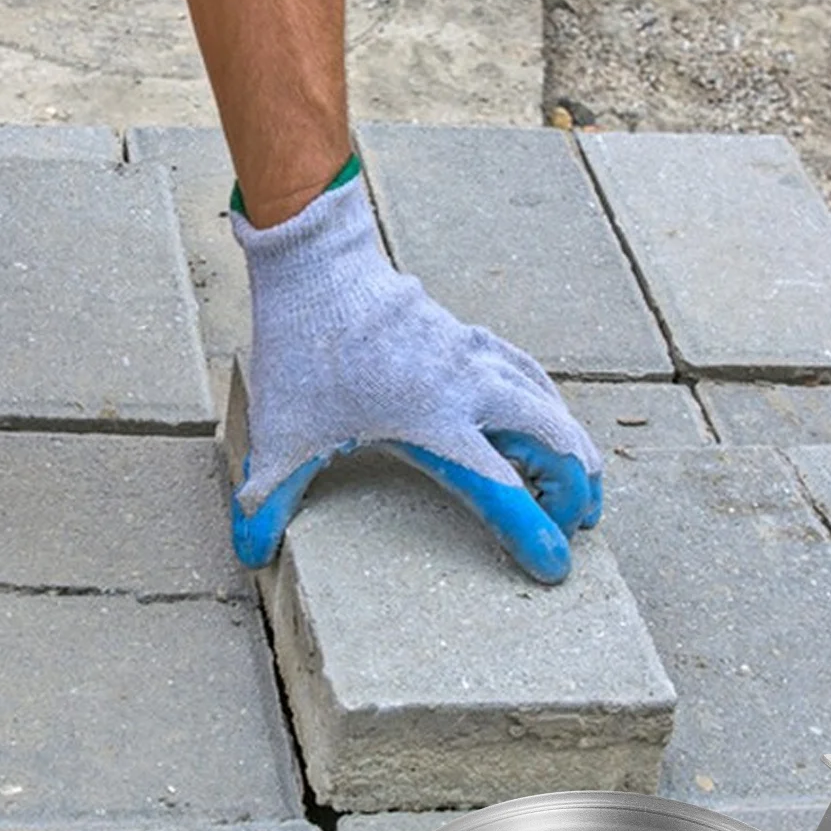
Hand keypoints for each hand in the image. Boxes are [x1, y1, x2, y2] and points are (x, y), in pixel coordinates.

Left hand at [230, 173, 601, 583]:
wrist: (317, 265)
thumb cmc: (303, 348)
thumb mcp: (281, 433)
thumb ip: (270, 498)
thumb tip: (249, 553)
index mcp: (433, 420)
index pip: (502, 487)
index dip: (534, 529)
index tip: (555, 565)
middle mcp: (469, 388)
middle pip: (553, 439)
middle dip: (576, 487)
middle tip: (580, 524)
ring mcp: (475, 357)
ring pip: (550, 402)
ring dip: (572, 444)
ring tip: (582, 482)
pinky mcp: (470, 337)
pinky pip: (529, 373)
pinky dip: (548, 404)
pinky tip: (547, 419)